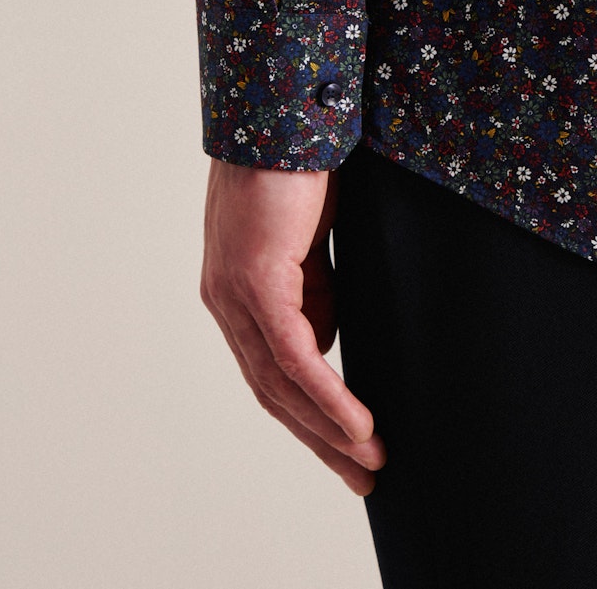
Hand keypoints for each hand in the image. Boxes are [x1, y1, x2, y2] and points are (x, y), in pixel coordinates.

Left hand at [201, 157, 385, 494]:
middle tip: (363, 477)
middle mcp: (226, 302)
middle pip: (272, 392)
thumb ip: (314, 295)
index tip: (348, 447)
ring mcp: (235, 293)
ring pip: (281, 384)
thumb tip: (327, 342)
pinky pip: (293, 355)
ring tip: (370, 463)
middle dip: (319, 440)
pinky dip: (327, 396)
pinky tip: (358, 426)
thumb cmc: (299, 175)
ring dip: (329, 431)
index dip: (308, 417)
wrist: (283, 119)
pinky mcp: (255, 280)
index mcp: (238, 295)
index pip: (270, 373)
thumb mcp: (310, 248)